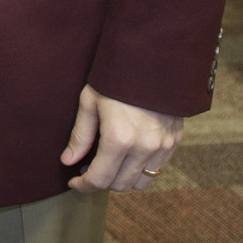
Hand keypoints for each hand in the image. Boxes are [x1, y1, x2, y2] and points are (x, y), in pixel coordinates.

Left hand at [61, 83, 181, 192]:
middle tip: (88, 167)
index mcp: (119, 137)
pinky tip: (129, 153)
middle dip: (101, 181)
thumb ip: (80, 135)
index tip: (74, 182)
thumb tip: (68, 161)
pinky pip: (157, 168)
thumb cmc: (115, 76)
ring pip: (141, 182)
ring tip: (109, 161)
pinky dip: (141, 169)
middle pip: (120, 185)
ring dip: (123, 178)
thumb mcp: (90, 101)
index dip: (83, 185)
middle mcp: (143, 147)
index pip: (99, 178)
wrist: (151, 57)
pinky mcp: (174, 140)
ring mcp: (162, 145)